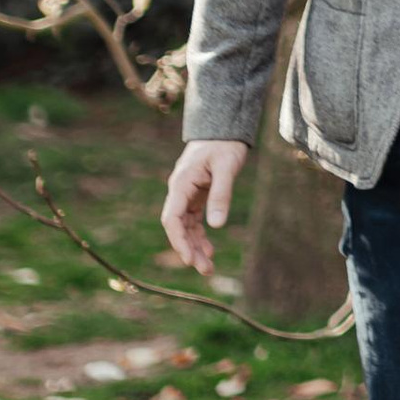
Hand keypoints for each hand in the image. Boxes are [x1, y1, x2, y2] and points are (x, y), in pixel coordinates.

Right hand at [162, 140, 247, 275]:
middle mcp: (179, 191)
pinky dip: (200, 235)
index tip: (189, 259)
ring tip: (209, 267)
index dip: (178, 241)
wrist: (224, 129)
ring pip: (185, 227)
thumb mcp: (227, 168)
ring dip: (194, 246)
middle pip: (178, 227)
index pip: (172, 218)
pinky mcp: (196, 195)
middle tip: (205, 270)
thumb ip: (221, 195)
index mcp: (181, 184)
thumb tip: (216, 226)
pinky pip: (194, 220)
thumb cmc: (225, 145)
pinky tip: (209, 249)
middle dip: (188, 250)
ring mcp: (186, 194)